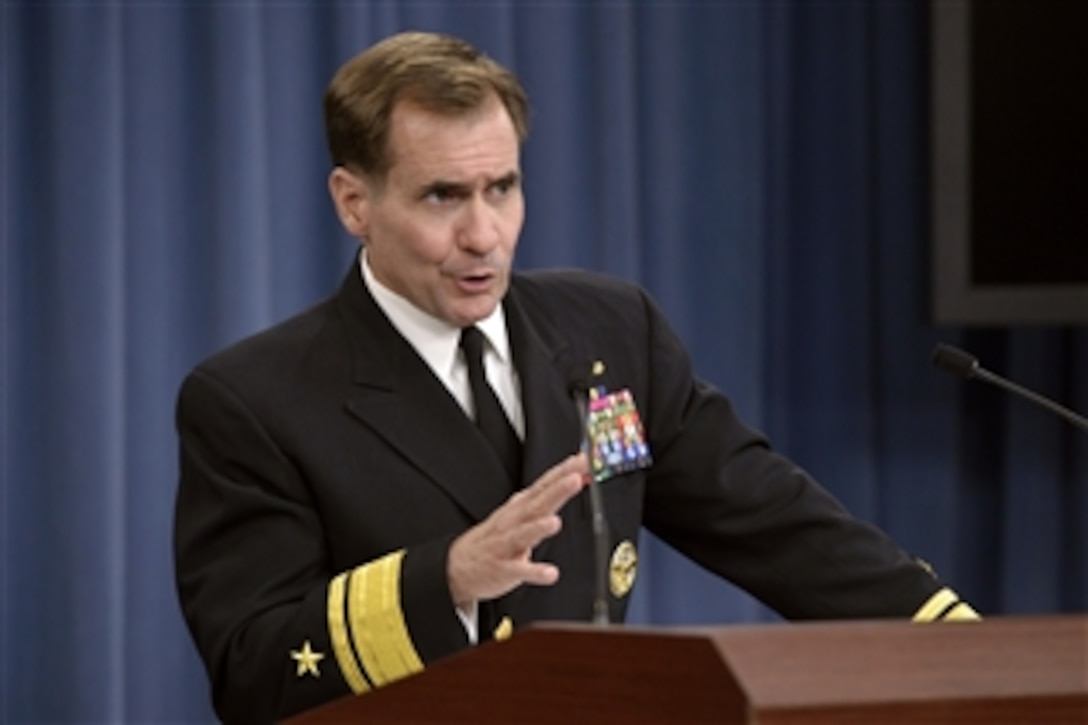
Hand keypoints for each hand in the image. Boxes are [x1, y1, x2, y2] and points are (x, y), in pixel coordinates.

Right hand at [447, 453, 588, 606]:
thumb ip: (548, 498)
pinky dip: (535, 572)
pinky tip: (550, 573)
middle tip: (575, 479)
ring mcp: (506, 544)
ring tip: (555, 522)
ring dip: (539, 527)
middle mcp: (513, 522)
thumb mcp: (520, 513)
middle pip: (537, 504)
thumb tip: (576, 478)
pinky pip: (520, 571)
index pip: (544, 484)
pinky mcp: (503, 569)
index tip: (581, 460)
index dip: (562, 472)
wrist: (459, 565)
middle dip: (556, 491)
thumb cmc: (495, 537)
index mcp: (521, 507)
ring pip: (524, 534)